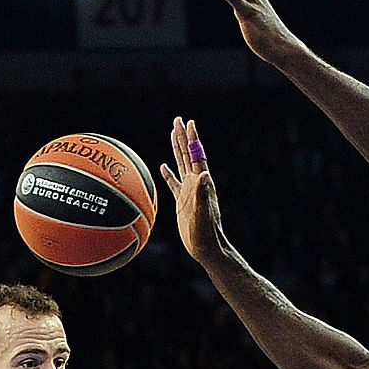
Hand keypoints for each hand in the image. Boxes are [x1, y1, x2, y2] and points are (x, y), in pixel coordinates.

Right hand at [159, 118, 227, 264]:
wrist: (206, 248)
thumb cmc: (206, 233)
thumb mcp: (202, 213)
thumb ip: (203, 194)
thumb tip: (204, 174)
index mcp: (201, 183)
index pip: (196, 155)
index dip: (193, 139)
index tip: (189, 122)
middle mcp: (196, 184)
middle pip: (188, 155)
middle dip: (183, 137)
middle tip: (178, 119)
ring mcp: (188, 192)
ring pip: (181, 164)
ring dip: (176, 149)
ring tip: (173, 133)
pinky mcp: (182, 201)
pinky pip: (173, 183)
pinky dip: (168, 173)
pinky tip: (163, 166)